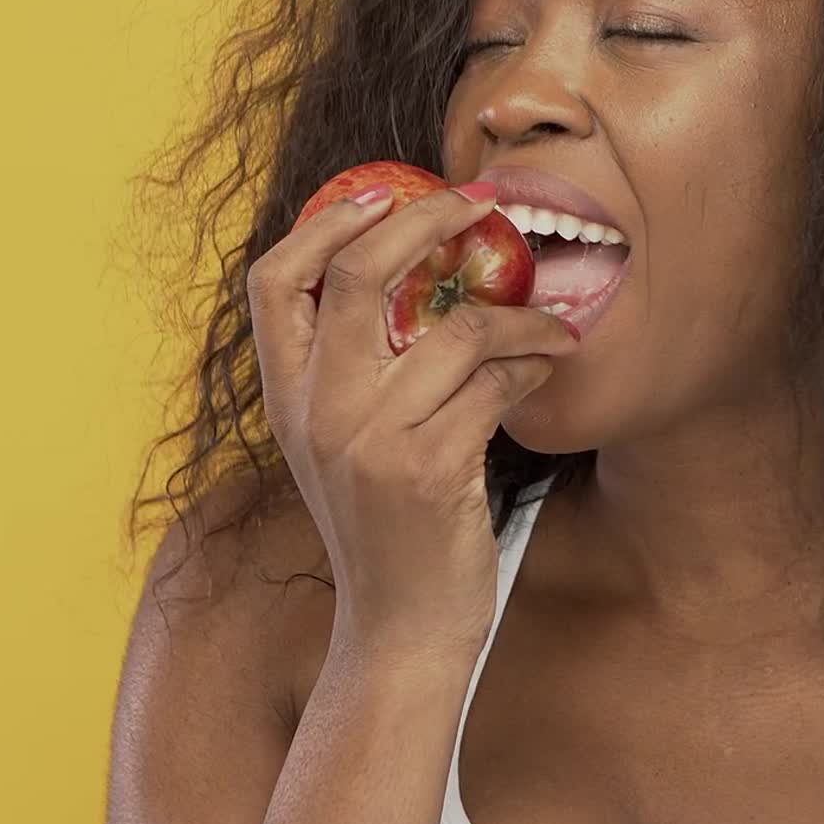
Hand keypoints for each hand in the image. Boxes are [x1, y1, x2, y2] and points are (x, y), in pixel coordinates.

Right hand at [246, 185, 579, 660]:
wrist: (400, 630)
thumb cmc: (385, 527)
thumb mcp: (343, 445)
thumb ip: (357, 372)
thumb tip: (423, 281)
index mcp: (287, 398)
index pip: (271, 282)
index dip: (322, 224)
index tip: (380, 193)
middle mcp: (318, 412)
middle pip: (357, 275)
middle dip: (425, 220)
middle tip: (478, 204)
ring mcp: (371, 441)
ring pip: (458, 330)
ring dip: (523, 317)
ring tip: (552, 328)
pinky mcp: (430, 470)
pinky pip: (496, 383)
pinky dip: (533, 365)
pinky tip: (546, 371)